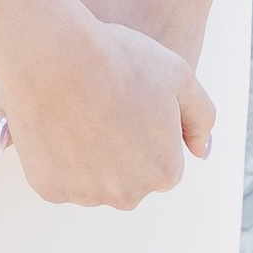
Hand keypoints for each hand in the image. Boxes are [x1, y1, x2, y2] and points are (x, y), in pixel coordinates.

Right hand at [0, 0, 215, 210]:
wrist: (54, 57)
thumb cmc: (119, 60)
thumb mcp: (179, 76)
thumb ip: (201, 117)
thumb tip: (201, 151)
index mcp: (164, 172)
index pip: (161, 161)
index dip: (146, 129)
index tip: (129, 103)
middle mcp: (129, 194)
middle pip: (127, 176)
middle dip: (119, 150)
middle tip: (104, 106)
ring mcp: (88, 195)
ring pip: (92, 179)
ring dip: (88, 155)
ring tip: (78, 110)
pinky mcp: (50, 190)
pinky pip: (58, 177)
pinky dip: (57, 157)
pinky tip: (56, 123)